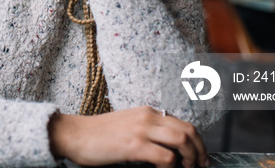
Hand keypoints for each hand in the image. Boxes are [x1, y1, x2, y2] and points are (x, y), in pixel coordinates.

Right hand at [49, 106, 207, 167]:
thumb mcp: (128, 125)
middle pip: (188, 130)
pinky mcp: (133, 145)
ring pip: (181, 140)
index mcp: (147, 112)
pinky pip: (165, 157)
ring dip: (190, 158)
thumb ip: (147, 131)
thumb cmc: (98, 135)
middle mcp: (147, 117)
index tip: (199, 157)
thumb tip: (169, 148)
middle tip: (200, 166)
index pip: (183, 123)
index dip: (197, 142)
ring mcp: (141, 130)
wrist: (74, 134)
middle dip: (200, 151)